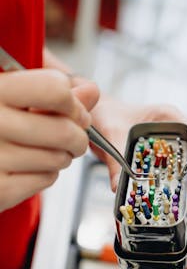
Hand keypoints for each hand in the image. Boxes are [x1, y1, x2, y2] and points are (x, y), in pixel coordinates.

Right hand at [0, 69, 98, 211]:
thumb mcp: (13, 96)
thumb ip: (53, 93)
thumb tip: (92, 91)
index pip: (54, 89)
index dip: (73, 102)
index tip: (75, 111)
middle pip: (65, 130)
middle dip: (78, 137)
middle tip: (74, 138)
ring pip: (59, 158)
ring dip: (62, 156)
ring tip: (46, 150)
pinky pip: (46, 179)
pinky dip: (47, 174)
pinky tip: (31, 166)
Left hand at [90, 99, 186, 207]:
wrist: (98, 115)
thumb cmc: (108, 114)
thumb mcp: (111, 133)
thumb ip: (115, 159)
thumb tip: (118, 187)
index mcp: (168, 116)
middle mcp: (173, 130)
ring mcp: (168, 144)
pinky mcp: (160, 157)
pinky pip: (174, 171)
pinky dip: (177, 185)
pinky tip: (176, 199)